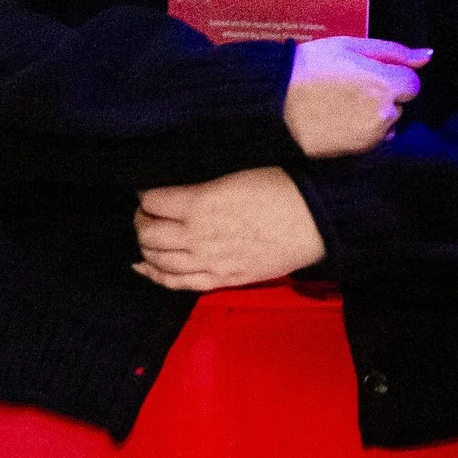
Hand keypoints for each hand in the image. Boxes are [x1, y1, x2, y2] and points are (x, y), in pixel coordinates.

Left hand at [134, 166, 325, 290]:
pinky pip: (177, 283)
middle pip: (148, 233)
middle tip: (148, 213)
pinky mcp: (221, 279)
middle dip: (142, 220)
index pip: (153, 201)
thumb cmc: (282, 189)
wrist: (315, 221)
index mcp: (200, 203)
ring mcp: (208, 262)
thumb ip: (203, 186)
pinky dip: (155, 275)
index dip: (146, 195)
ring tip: (149, 236)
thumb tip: (178, 190)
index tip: (148, 191)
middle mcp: (197, 236)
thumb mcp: (237, 175)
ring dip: (146, 246)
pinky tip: (143, 267)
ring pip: (157, 259)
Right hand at [284, 35, 425, 157]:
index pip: (412, 83)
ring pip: (388, 124)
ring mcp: (370, 137)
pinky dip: (363, 132)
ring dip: (375, 115)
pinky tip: (339, 121)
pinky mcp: (356, 153)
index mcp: (384, 83)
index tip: (368, 72)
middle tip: (350, 86)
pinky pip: (373, 141)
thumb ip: (394, 52)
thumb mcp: (350, 46)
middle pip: (399, 104)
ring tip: (341, 104)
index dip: (392, 75)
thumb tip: (427, 55)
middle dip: (384, 95)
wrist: (272, 102)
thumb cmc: (309, 67)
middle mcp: (382, 114)